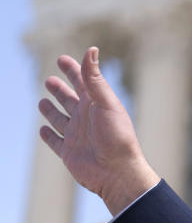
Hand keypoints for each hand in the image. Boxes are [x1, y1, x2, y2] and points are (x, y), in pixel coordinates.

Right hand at [38, 47, 159, 214]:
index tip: (62, 59)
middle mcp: (86, 119)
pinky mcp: (69, 153)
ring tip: (43, 102)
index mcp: (97, 105)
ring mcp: (76, 136)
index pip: (83, 82)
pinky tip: (44, 130)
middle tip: (50, 79)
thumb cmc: (117, 137)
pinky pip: (55, 142)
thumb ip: (95, 79)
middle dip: (60, 89)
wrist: (118, 173)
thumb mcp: (106, 103)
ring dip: (51, 111)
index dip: (73, 70)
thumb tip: (91, 49)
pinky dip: (48, 135)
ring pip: (59, 119)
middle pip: (69, 99)